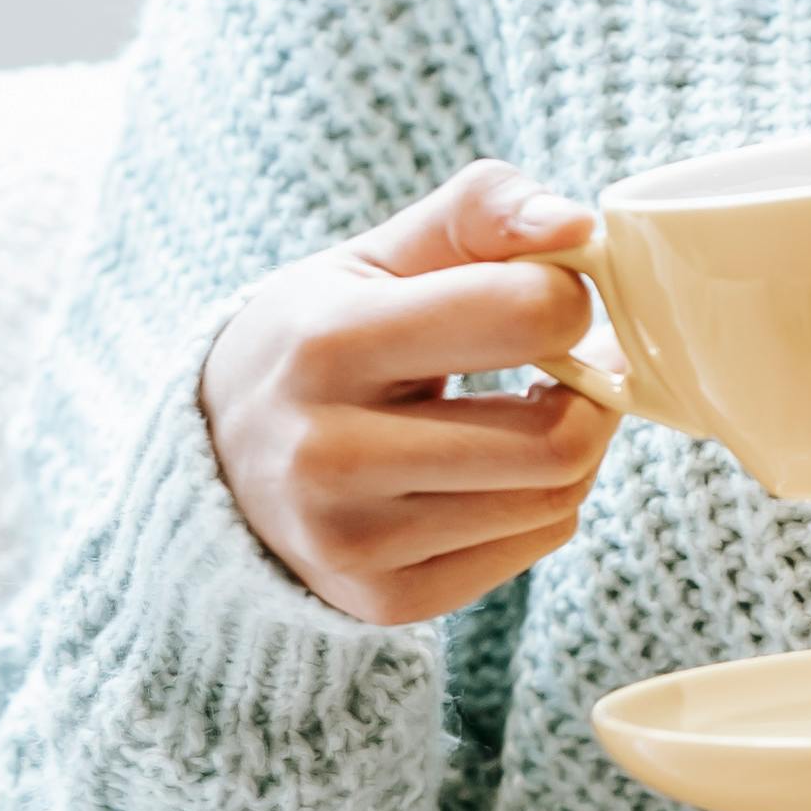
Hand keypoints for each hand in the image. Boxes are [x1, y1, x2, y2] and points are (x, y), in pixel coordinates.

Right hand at [201, 160, 613, 624]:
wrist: (219, 455)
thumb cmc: (320, 334)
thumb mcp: (379, 253)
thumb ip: (480, 211)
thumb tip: (577, 226)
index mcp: (330, 342)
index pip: (526, 315)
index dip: (566, 296)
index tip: (547, 294)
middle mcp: (329, 453)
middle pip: (557, 438)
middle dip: (590, 390)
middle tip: (571, 362)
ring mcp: (354, 541)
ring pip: (557, 499)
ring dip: (573, 446)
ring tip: (528, 411)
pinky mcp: (383, 599)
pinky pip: (535, 546)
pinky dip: (539, 502)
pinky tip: (491, 470)